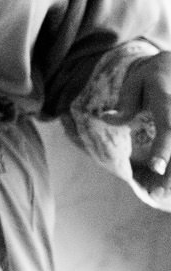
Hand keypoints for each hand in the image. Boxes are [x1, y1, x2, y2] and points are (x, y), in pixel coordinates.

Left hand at [114, 50, 170, 199]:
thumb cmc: (154, 76)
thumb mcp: (136, 81)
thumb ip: (125, 103)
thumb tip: (106, 118)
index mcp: (169, 101)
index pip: (169, 128)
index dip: (164, 149)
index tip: (156, 167)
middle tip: (157, 193)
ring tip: (162, 194)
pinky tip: (167, 186)